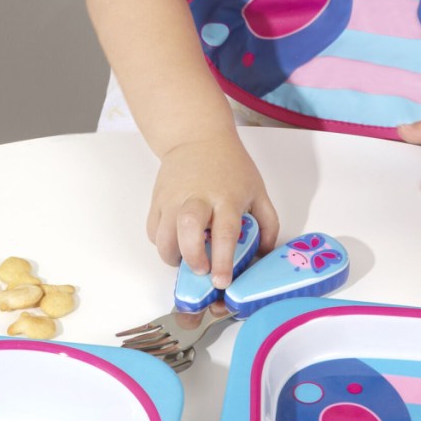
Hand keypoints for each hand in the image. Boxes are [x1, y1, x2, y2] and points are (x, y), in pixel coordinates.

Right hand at [146, 132, 278, 288]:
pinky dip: (162, 244)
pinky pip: (153, 231)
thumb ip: (268, 223)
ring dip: (173, 256)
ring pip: (163, 235)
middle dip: (193, 257)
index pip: (225, 232)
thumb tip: (264, 253)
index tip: (221, 281)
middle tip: (201, 270)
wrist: (197, 138)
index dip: (222, 260)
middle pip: (188, 230)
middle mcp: (197, 198)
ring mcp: (173, 198)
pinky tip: (177, 242)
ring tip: (187, 259)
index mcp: (227, 197)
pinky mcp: (157, 200)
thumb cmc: (230, 167)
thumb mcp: (258, 190)